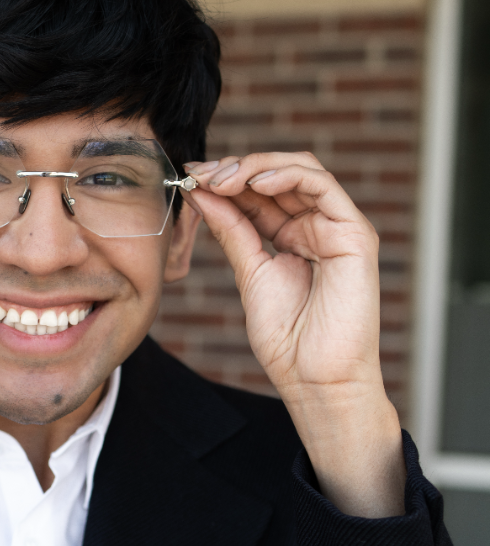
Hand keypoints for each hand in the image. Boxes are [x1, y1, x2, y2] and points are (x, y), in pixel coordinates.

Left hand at [181, 153, 404, 516]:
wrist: (314, 378)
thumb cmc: (287, 340)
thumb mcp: (249, 273)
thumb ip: (232, 231)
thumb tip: (204, 194)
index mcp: (293, 236)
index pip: (259, 194)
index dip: (225, 180)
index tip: (191, 178)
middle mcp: (317, 226)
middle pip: (278, 176)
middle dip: (236, 169)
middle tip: (202, 175)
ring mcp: (337, 227)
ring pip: (301, 171)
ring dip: (257, 167)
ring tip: (224, 178)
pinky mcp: (354, 233)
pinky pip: (323, 186)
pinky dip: (287, 176)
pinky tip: (255, 183)